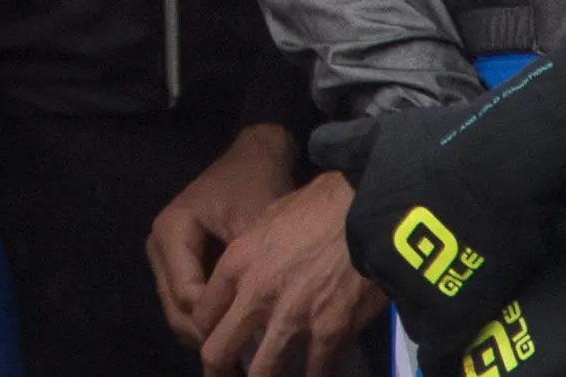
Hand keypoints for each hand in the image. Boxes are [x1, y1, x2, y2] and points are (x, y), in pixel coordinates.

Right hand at [151, 124, 298, 345]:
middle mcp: (158, 245)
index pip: (188, 295)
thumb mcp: (255, 227)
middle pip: (176, 309)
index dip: (217, 323)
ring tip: (243, 347)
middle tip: (246, 355)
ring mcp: (163, 255)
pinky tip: (235, 327)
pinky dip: (206, 317)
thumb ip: (246, 275)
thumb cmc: (256, 185)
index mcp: (171, 232)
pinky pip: (185, 300)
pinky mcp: (175, 262)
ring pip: (178, 310)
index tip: (254, 341)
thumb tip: (254, 329)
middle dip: (209, 332)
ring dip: (207, 328)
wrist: (257, 155)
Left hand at [194, 168, 388, 376]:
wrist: (364, 208)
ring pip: (263, 373)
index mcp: (236, 265)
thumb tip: (249, 277)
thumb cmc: (317, 205)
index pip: (201, 315)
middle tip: (228, 376)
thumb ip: (251, 256)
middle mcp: (255, 297)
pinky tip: (315, 376)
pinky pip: (315, 373)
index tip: (218, 340)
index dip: (206, 333)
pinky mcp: (329, 333)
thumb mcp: (267, 219)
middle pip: (217, 353)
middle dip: (219, 371)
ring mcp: (292, 319)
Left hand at [334, 59, 565, 373]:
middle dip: (417, 279)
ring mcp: (412, 291)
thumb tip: (318, 148)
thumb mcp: (384, 134)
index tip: (429, 238)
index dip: (401, 249)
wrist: (506, 159)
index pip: (372, 254)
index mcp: (361, 225)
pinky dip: (449, 349)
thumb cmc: (447, 141)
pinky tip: (467, 329)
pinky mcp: (449, 317)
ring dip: (437, 307)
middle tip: (453, 259)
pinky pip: (439, 351)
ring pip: (418, 317)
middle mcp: (378, 261)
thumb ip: (344, 145)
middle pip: (394, 285)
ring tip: (470, 283)